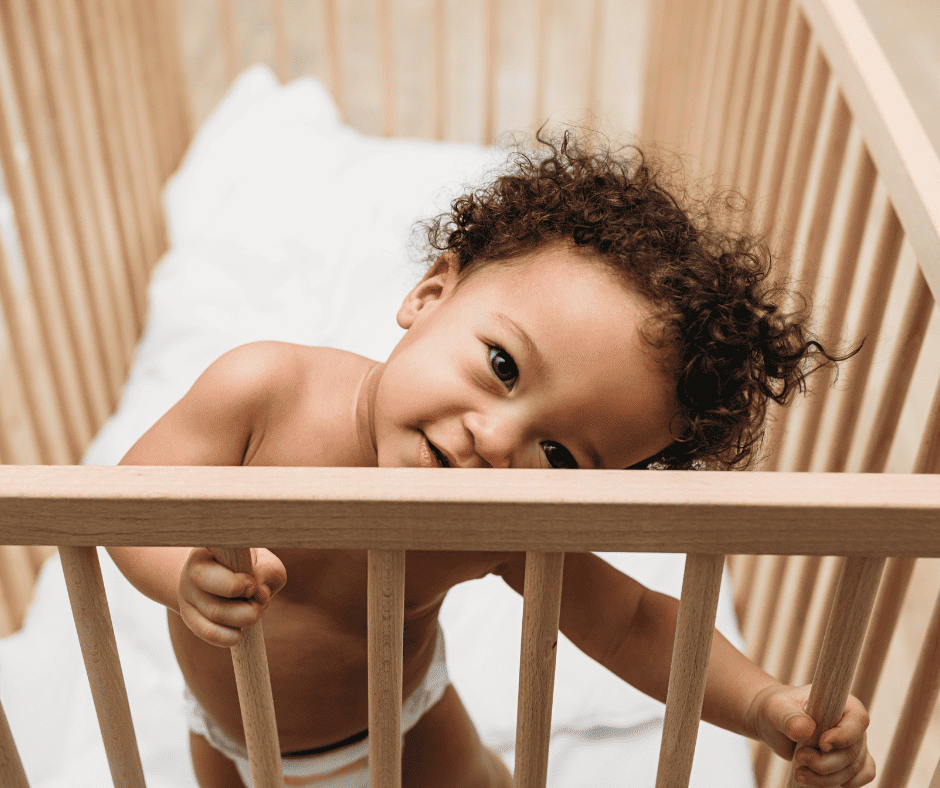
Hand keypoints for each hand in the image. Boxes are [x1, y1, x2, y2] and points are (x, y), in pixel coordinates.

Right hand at [178, 547, 286, 647]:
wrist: (223, 579)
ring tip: (254, 610)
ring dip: (244, 618)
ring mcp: (187, 592)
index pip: (214, 545)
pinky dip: (229, 636)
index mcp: (212, 545)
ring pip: (214, 612)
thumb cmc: (248, 566)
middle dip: (243, 595)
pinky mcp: (188, 615)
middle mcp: (194, 566)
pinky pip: (207, 632)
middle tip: (256, 598)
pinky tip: (239, 631)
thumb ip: (269, 571)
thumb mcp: (264, 561)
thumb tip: (260, 593)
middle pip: (211, 582)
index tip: (251, 583)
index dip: (235, 572)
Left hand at [748, 683, 874, 786]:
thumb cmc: (777, 710)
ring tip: (800, 773)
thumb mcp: (776, 709)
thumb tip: (806, 730)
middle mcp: (852, 723)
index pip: (857, 720)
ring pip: (853, 769)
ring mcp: (854, 744)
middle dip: (825, 763)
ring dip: (826, 778)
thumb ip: (789, 718)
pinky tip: (821, 782)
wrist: (774, 724)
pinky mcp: (851, 761)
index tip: (822, 744)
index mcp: (840, 702)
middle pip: (853, 751)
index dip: (844, 736)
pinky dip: (845, 783)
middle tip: (799, 758)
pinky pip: (862, 776)